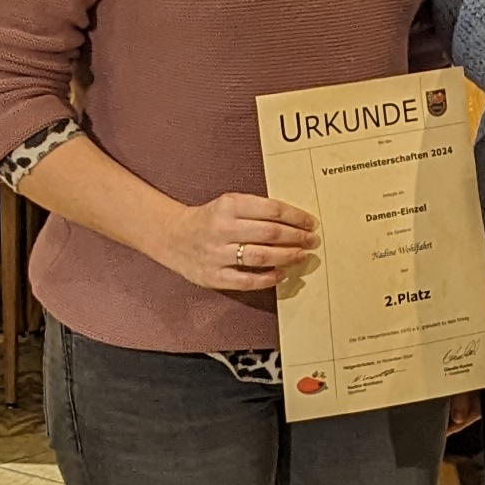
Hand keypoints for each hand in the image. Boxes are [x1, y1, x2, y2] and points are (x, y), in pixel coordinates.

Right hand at [159, 192, 316, 293]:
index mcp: (228, 205)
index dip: (296, 217)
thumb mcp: (228, 203)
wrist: (172, 236)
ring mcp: (217, 254)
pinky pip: (247, 280)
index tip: (310, 222)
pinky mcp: (214, 276)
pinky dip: (268, 278)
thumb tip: (294, 220)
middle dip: (297, 237)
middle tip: (312, 240)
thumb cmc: (209, 219)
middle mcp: (223, 229)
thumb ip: (256, 209)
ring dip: (287, 257)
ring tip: (301, 256)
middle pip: (270, 234)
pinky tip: (282, 274)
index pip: (271, 210)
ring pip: (261, 257)